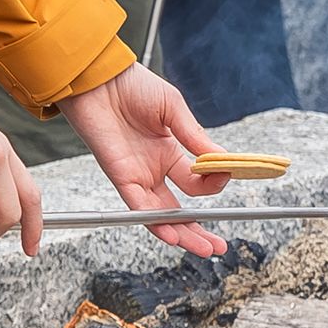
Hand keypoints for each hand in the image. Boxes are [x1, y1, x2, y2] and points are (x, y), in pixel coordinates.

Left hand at [63, 65, 228, 255]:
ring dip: (183, 233)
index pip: (197, 179)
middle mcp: (154, 168)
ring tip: (204, 249)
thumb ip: (195, 137)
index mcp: (170, 151)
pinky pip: (139, 206)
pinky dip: (155, 222)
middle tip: (219, 246)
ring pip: (162, 214)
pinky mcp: (121, 177)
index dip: (214, 182)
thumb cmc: (133, 86)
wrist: (99, 78)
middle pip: (180, 208)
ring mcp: (138, 175)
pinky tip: (172, 235)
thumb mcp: (173, 108)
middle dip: (200, 228)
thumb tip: (224, 159)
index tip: (227, 175)